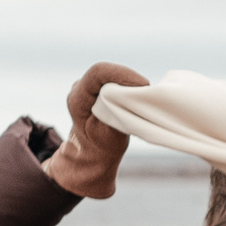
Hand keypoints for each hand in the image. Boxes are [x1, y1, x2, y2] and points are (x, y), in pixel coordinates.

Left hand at [45, 62, 145, 197]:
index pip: (98, 73)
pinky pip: (117, 80)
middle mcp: (81, 87)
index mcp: (78, 98)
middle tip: (148, 94)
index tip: (142, 85)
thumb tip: (132, 97)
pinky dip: (130, 86)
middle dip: (130, 79)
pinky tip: (139, 98)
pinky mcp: (100, 87)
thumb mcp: (110, 136)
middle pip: (108, 72)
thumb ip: (116, 115)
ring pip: (114, 74)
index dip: (122, 74)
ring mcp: (90, 86)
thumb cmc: (100, 147)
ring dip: (131, 83)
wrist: (92, 152)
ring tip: (144, 98)